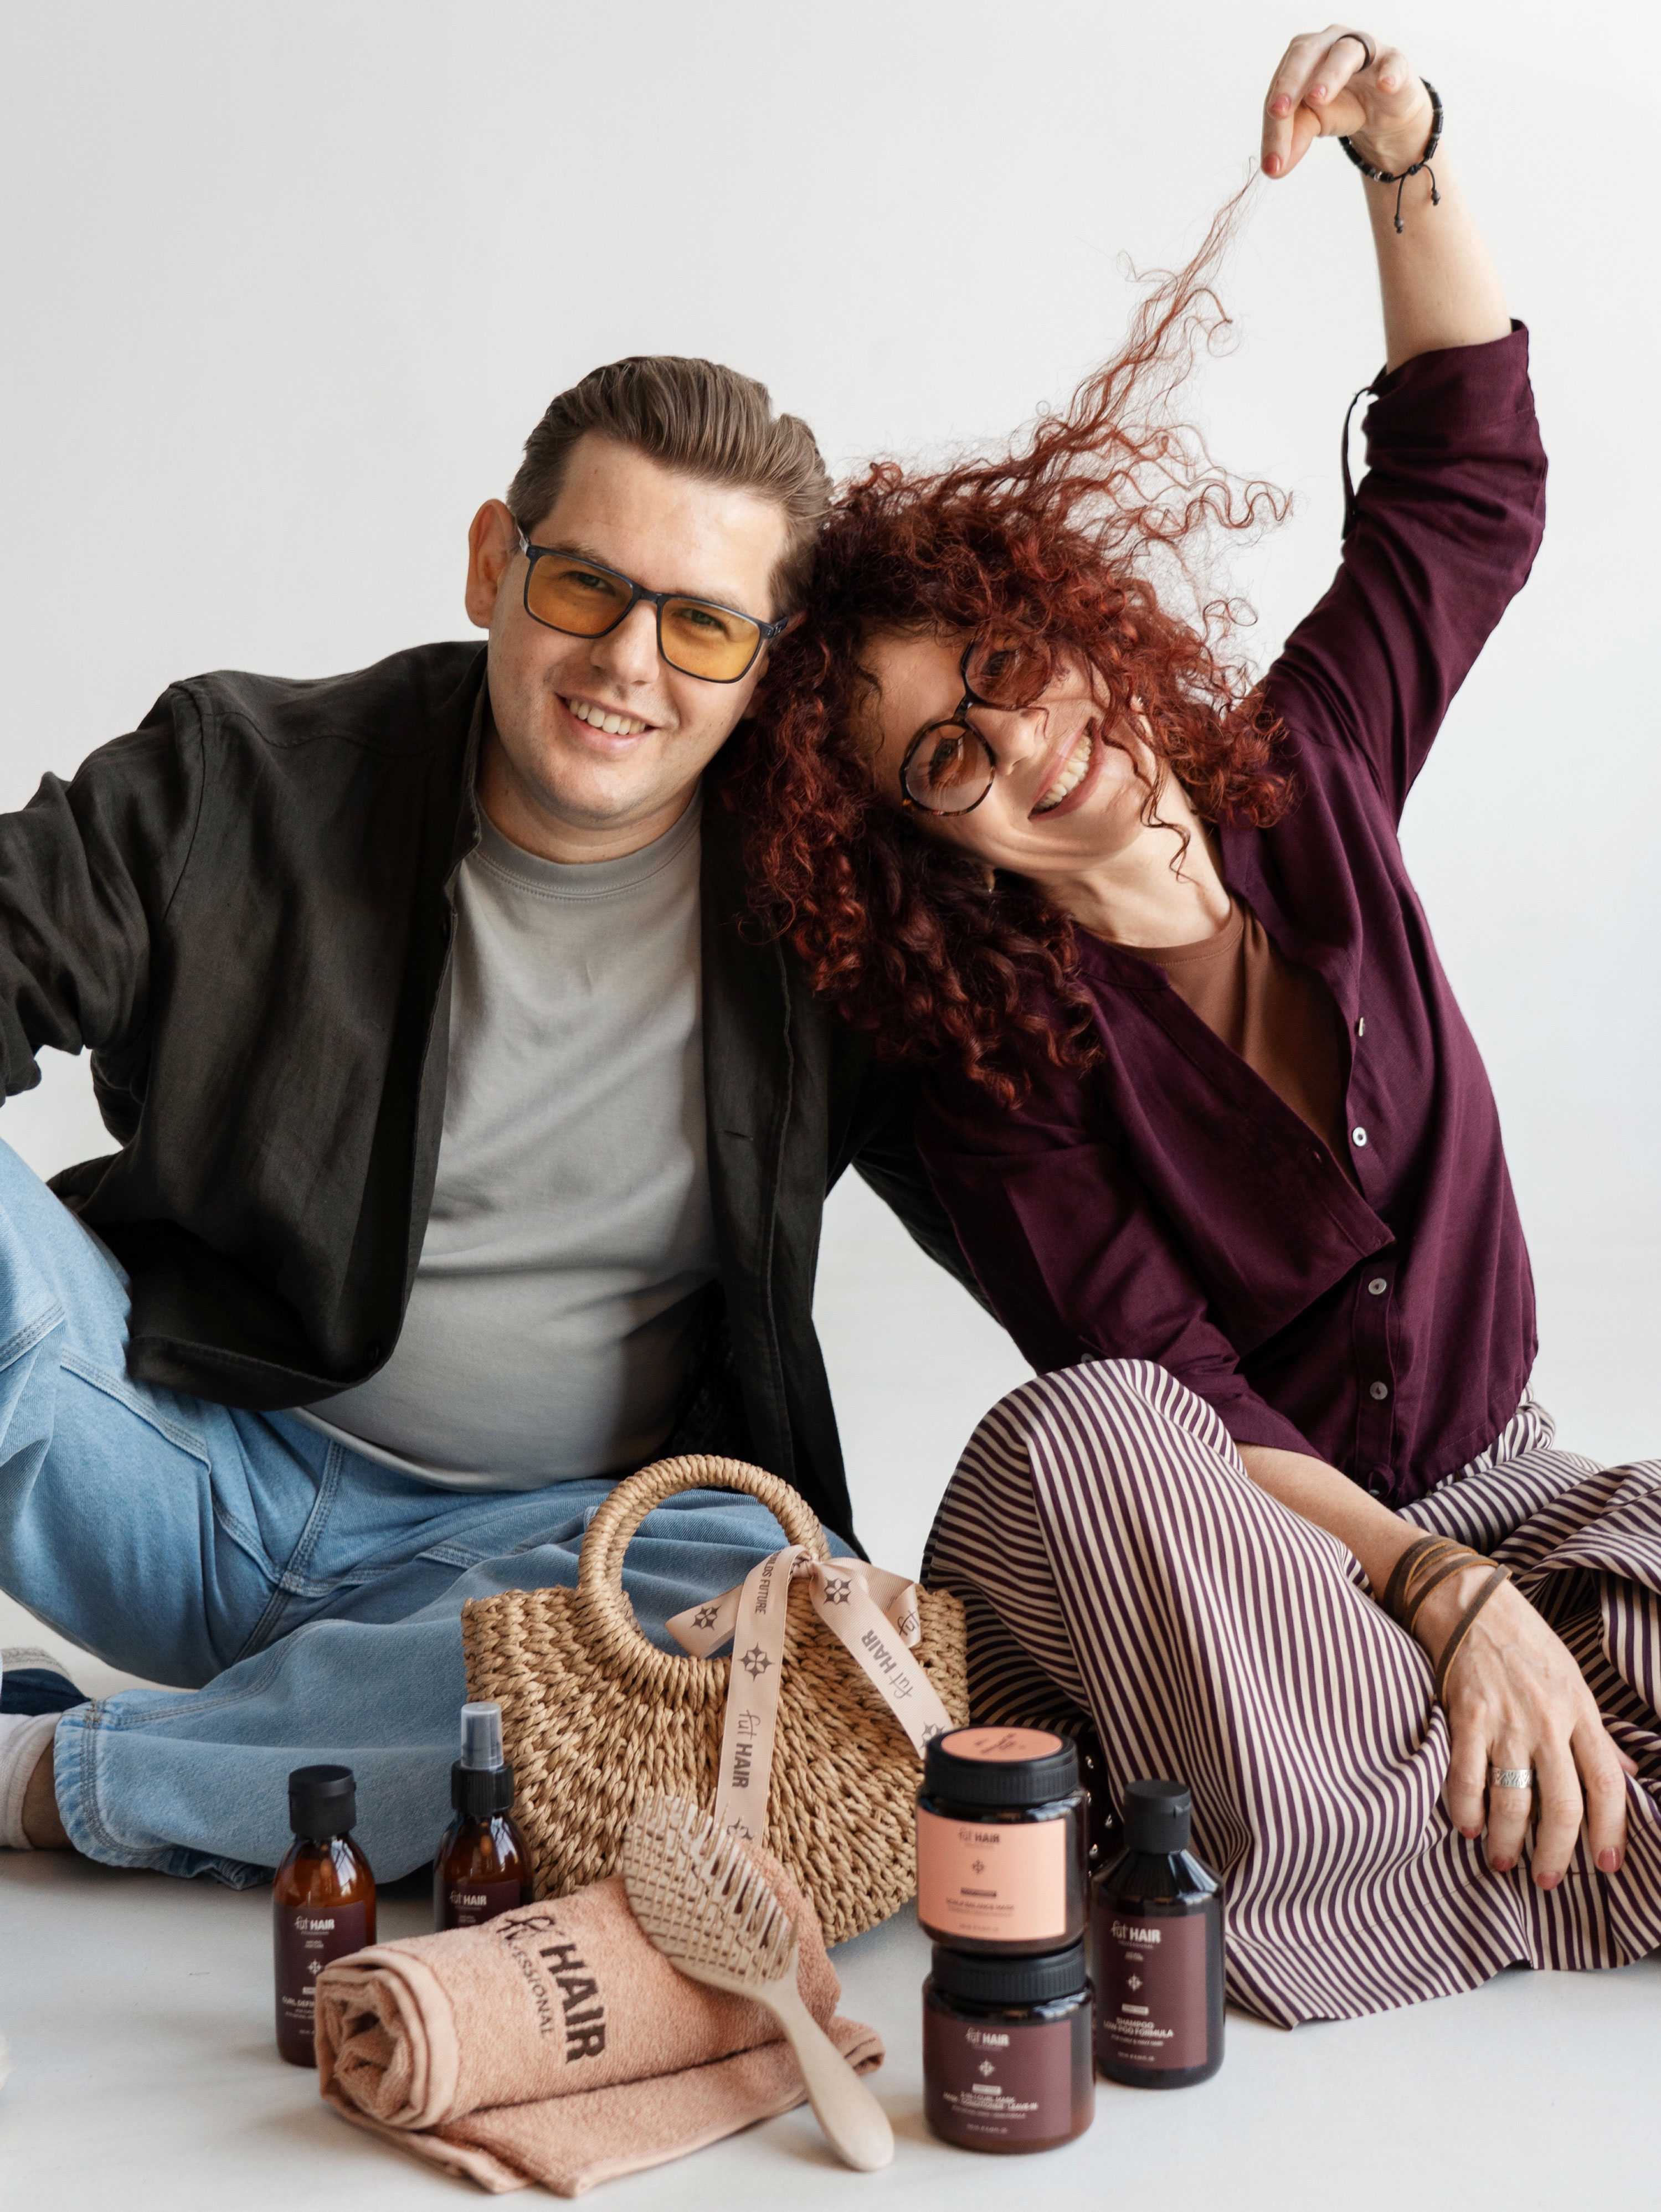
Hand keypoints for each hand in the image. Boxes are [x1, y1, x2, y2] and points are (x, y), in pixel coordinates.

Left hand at [1261, 26, 1434, 178]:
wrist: (1381, 111)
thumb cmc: (1338, 107)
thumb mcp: (1310, 124)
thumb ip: (1292, 140)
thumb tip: (1273, 169)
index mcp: (1301, 58)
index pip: (1281, 86)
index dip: (1274, 124)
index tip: (1272, 160)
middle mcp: (1329, 43)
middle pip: (1304, 53)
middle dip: (1289, 82)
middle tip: (1278, 111)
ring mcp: (1364, 49)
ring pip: (1345, 52)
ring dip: (1330, 74)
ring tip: (1317, 98)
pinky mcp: (1393, 61)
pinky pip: (1392, 62)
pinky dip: (1388, 73)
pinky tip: (1384, 86)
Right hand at [1414, 1568, 1637, 1885]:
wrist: (1469, 1600)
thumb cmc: (1525, 1642)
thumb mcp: (1575, 1682)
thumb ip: (1598, 1734)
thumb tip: (1629, 1774)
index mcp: (1580, 1712)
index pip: (1607, 1784)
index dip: (1612, 1830)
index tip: (1607, 1864)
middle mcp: (1548, 1722)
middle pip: (1562, 1804)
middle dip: (1557, 1853)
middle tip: (1548, 1880)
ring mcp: (1506, 1720)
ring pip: (1514, 1799)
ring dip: (1507, 1841)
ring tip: (1502, 1861)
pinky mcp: (1465, 1715)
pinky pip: (1467, 1777)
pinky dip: (1466, 1808)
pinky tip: (1467, 1826)